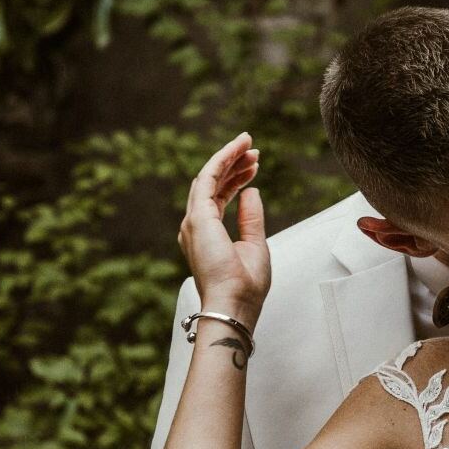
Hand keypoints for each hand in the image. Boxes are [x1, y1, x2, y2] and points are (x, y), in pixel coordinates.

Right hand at [178, 132, 269, 321]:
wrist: (234, 304)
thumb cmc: (244, 285)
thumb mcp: (254, 245)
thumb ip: (251, 218)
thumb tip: (251, 192)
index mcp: (208, 234)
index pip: (220, 196)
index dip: (236, 178)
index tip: (253, 165)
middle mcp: (196, 225)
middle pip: (213, 184)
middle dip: (233, 163)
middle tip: (253, 150)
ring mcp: (194, 221)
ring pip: (209, 176)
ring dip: (229, 157)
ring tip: (249, 144)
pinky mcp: (198, 217)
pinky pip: (209, 178)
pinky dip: (222, 160)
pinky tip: (237, 148)